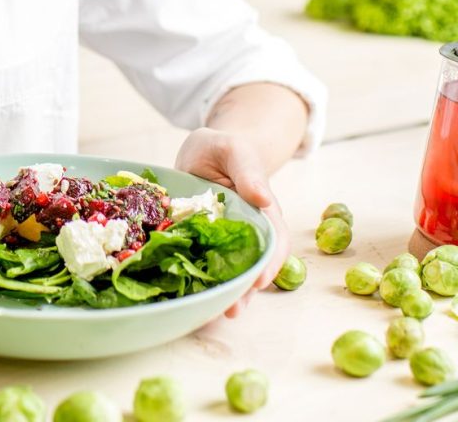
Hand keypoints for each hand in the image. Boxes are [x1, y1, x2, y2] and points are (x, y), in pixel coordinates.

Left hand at [174, 127, 288, 317]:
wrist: (205, 150)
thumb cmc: (224, 148)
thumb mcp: (234, 150)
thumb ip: (248, 171)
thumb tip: (263, 198)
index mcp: (262, 211)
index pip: (273, 242)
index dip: (268, 264)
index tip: (257, 281)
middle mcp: (246, 231)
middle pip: (252, 265)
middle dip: (244, 289)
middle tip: (231, 309)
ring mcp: (222, 239)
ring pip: (227, 270)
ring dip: (223, 291)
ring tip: (211, 313)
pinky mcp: (199, 240)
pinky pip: (201, 262)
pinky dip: (197, 278)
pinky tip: (187, 295)